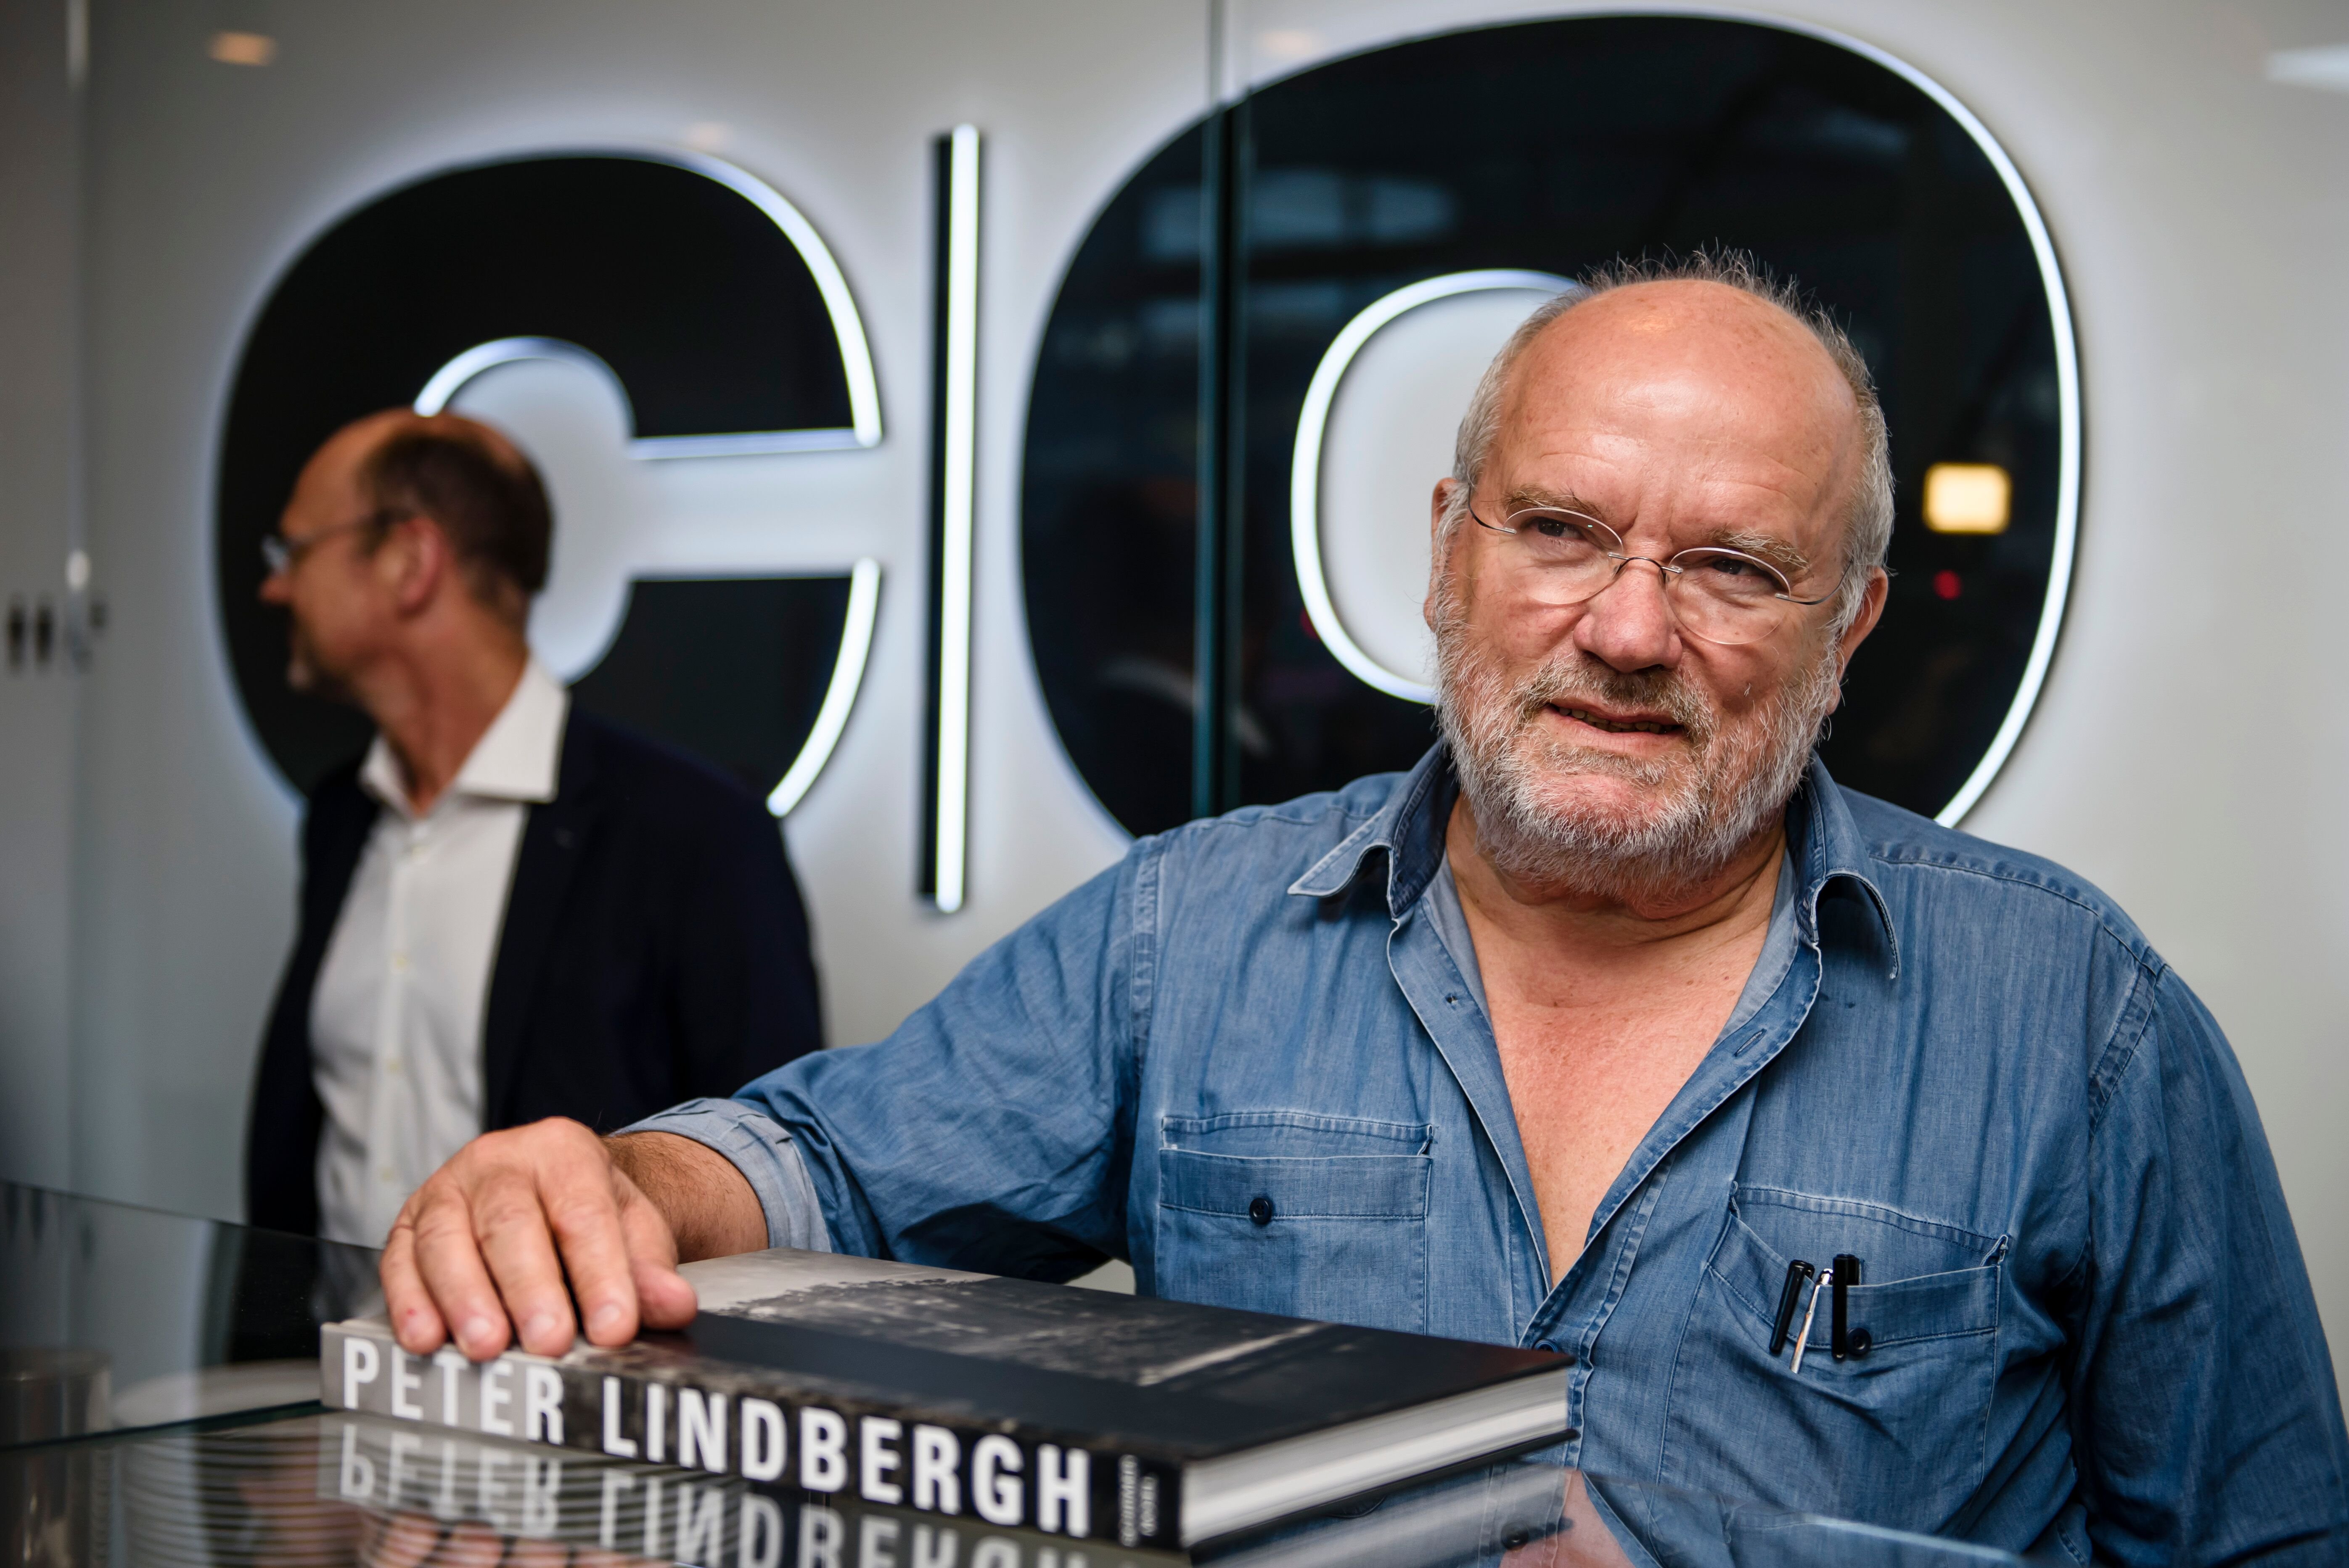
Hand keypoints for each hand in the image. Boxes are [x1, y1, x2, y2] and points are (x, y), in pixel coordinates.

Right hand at [378, 1119, 756, 1358]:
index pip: (583, 1213)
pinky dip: (410, 1303)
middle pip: (510, 1223)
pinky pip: (401, 1262)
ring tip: (487, 1347)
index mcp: (563, 1151)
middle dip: (530, 1288)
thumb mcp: (631, 1231)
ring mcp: (446, 1189)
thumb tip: (675, 1306)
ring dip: (465, 1299)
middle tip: (548, 1341)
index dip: (599, 1273)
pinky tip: (425, 1339)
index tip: (614, 1327)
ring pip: (446, 1240)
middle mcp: (498, 1161)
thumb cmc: (587, 1214)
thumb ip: (650, 1271)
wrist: (546, 1190)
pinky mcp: (406, 1224)